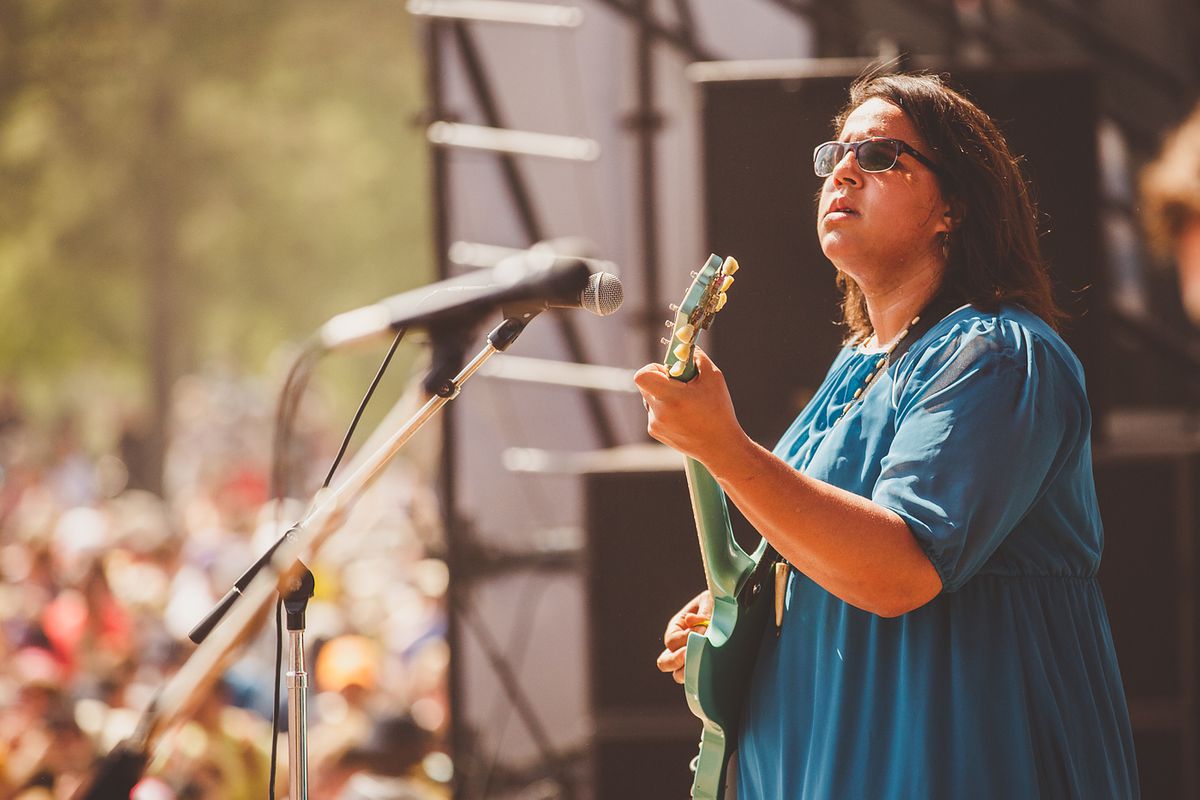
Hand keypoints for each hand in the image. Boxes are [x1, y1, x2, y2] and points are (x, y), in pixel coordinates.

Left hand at [634, 347, 745, 467]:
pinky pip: (654, 411)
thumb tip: (686, 347)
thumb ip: (697, 358)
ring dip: (664, 394)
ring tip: (687, 403)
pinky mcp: (655, 432)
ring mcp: (654, 424)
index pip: (642, 376)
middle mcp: (658, 412)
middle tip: (681, 383)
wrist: (720, 447)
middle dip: (660, 379)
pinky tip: (685, 415)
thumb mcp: (714, 378)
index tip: (669, 371)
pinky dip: (666, 408)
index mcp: (671, 398)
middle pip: (646, 384)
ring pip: (650, 398)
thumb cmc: (719, 412)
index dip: (653, 368)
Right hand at [656, 590, 712, 683]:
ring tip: (704, 661)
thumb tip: (691, 620)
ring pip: (679, 675)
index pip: (671, 641)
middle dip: (676, 660)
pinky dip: (701, 676)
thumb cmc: (717, 604)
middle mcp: (679, 645)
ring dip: (689, 670)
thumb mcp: (710, 601)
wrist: (731, 612)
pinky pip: (696, 679)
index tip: (701, 632)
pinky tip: (714, 667)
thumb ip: (702, 611)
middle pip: (665, 662)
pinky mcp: (702, 667)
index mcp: (677, 627)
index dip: (684, 639)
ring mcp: (689, 658)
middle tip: (691, 653)